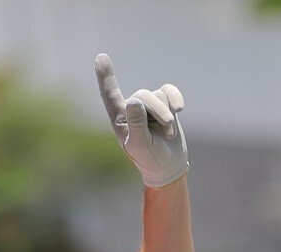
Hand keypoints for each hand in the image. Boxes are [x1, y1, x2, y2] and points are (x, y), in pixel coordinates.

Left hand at [95, 53, 188, 187]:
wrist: (168, 165)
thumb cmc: (149, 159)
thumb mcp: (141, 145)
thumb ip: (137, 124)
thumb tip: (134, 100)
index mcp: (119, 119)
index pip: (110, 95)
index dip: (106, 76)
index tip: (100, 57)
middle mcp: (131, 108)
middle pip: (144, 95)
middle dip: (158, 112)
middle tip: (167, 132)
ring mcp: (148, 104)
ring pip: (159, 95)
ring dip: (167, 116)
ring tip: (167, 134)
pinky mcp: (164, 102)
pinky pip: (169, 91)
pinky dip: (175, 98)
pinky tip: (180, 109)